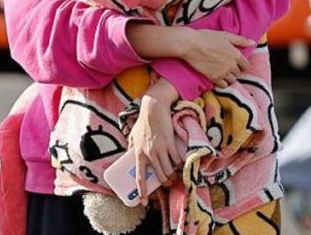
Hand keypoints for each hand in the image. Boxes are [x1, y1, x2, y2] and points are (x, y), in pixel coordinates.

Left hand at [128, 81, 180, 202]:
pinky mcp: (170, 143)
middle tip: (168, 183)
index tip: (144, 202)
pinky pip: (177, 160)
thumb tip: (128, 154)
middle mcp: (148, 153)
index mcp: (138, 153)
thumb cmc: (143, 121)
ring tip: (175, 175)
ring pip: (168, 171)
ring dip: (173, 176)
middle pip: (159, 176)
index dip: (142, 191)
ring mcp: (159, 149)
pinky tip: (182, 165)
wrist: (154, 108)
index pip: (139, 176)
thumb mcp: (132, 134)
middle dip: (165, 183)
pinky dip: (180, 165)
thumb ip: (130, 146)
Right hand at [179, 28, 254, 87]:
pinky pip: (223, 85)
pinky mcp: (214, 78)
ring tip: (222, 72)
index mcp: (236, 54)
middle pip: (239, 73)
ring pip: (232, 80)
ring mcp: (223, 72)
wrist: (190, 44)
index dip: (242, 64)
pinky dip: (222, 82)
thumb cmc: (207, 37)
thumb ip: (240, 40)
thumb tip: (252, 43)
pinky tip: (217, 76)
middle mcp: (232, 65)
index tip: (237, 63)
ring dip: (229, 77)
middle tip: (228, 66)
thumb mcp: (225, 35)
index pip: (246, 65)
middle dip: (235, 70)